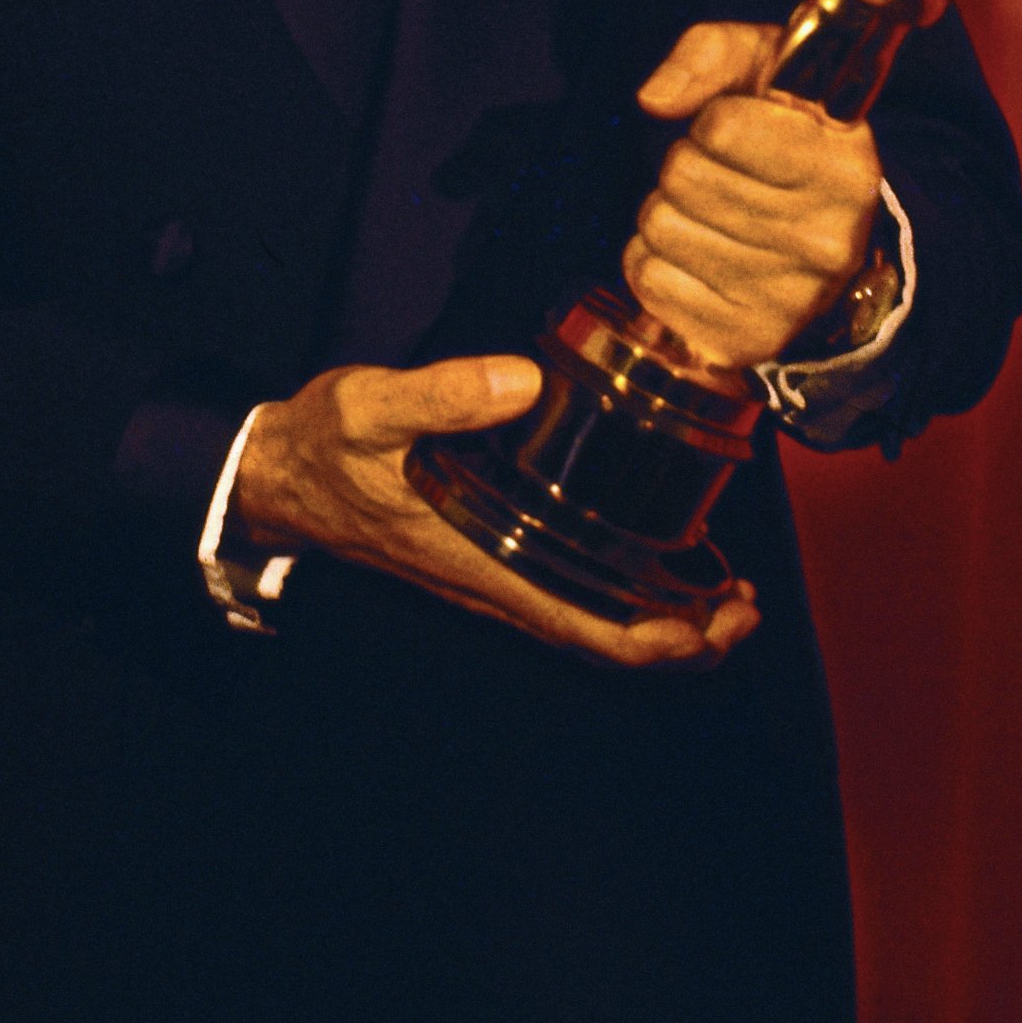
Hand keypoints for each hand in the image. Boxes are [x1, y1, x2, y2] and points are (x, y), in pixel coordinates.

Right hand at [233, 354, 759, 666]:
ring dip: (667, 621)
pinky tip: (660, 557)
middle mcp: (496, 586)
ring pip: (595, 625)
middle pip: (605, 642)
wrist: (276, 477)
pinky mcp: (493, 559)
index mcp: (479, 565)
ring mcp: (496, 579)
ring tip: (727, 588)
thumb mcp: (367, 407)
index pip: (584, 630)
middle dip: (686, 637)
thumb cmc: (319, 448)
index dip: (660, 639)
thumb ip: (441, 394)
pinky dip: (629, 594)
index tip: (714, 618)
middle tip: (745, 599)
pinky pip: (573, 597)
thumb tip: (523, 380)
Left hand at [622, 21, 886, 372]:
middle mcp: (827, 241)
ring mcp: (788, 299)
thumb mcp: (770, 70)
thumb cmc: (787, 140)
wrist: (829, 240)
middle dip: (686, 165)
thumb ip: (711, 53)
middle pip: (682, 177)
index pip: (723, 128)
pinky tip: (696, 255)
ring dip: (669, 211)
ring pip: (659, 226)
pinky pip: (648, 277)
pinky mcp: (744, 338)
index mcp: (844, 168)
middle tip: (722, 176)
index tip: (737, 130)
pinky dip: (655, 260)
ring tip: (710, 213)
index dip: (714, 119)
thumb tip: (654, 99)